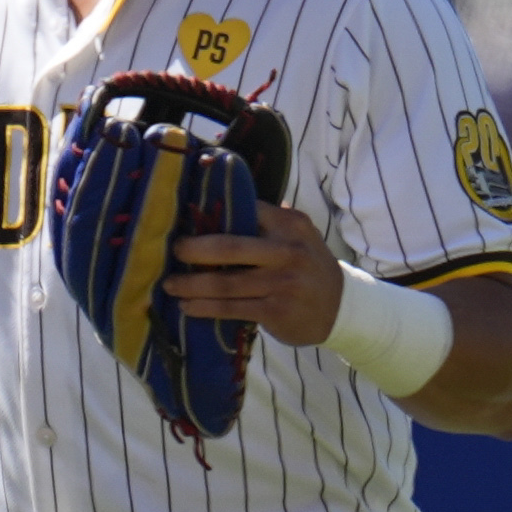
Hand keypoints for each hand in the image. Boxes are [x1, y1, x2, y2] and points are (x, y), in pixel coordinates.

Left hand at [167, 200, 346, 343]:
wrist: (341, 307)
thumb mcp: (299, 235)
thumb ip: (270, 220)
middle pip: (231, 247)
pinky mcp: (275, 310)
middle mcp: (287, 251)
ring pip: (226, 283)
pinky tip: (188, 307)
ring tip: (170, 285)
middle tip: (175, 250)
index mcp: (290, 224)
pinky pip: (232, 308)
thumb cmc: (308, 266)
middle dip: (196, 249)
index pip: (247, 210)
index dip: (215, 213)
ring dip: (193, 284)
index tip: (187, 217)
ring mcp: (282, 283)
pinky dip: (206, 308)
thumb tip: (224, 200)